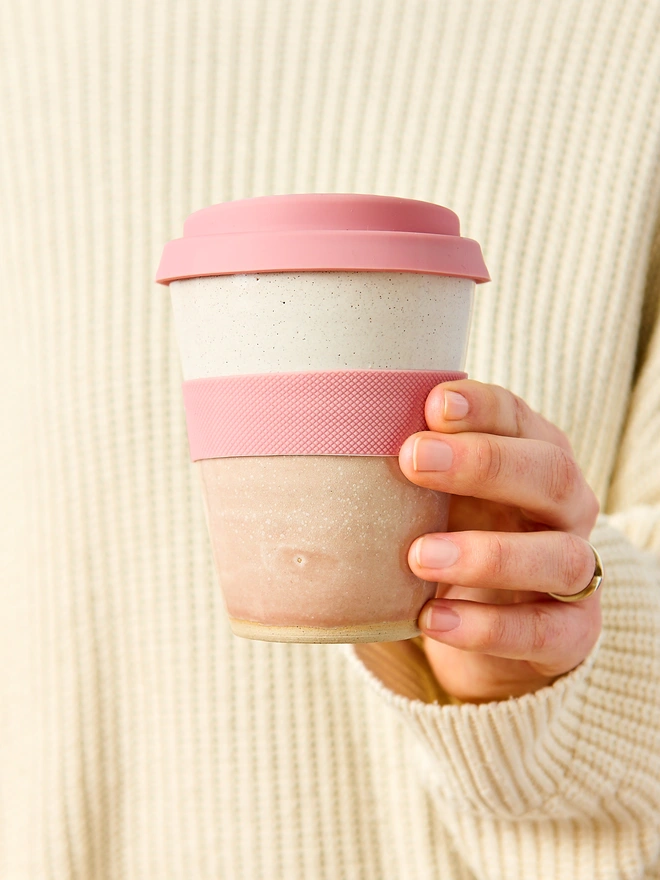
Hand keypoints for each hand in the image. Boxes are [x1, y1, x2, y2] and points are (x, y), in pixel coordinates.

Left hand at [398, 380, 601, 703]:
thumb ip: (408, 468)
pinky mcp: (572, 632)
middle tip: (414, 460)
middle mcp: (565, 507)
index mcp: (534, 456)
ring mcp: (576, 571)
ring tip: (419, 557)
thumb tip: (330, 439)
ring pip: (561, 558)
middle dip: (484, 463)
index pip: (518, 419)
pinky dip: (489, 628)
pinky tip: (433, 620)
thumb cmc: (456, 533)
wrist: (493, 622)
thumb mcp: (435, 494)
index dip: (482, 408)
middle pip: (551, 473)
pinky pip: (546, 632)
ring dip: (491, 555)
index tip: (433, 404)